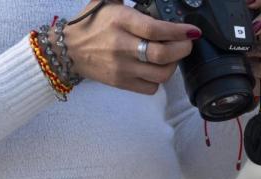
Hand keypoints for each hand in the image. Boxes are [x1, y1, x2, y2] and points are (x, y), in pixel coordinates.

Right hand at [60, 1, 201, 94]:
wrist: (68, 50)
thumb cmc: (91, 24)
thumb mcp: (106, 1)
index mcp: (120, 21)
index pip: (154, 29)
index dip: (178, 31)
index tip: (191, 31)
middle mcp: (122, 45)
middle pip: (162, 54)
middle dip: (182, 49)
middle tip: (187, 43)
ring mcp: (122, 67)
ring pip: (160, 74)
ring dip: (173, 66)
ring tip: (172, 57)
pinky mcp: (121, 83)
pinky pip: (151, 87)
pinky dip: (159, 80)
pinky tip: (156, 69)